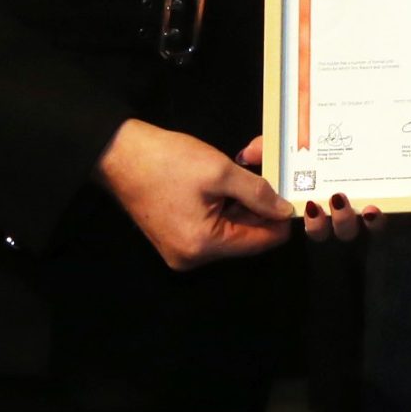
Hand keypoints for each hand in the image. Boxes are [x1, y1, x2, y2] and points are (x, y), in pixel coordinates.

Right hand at [99, 119, 289, 269]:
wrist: (118, 154)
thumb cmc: (167, 161)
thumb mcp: (220, 171)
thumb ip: (259, 193)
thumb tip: (285, 211)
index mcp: (204, 246)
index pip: (262, 242)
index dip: (281, 217)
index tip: (292, 190)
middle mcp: (193, 257)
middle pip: (247, 235)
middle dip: (261, 203)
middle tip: (265, 168)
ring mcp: (182, 249)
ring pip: (232, 227)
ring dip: (244, 200)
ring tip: (247, 164)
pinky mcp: (176, 236)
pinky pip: (214, 224)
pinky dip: (226, 203)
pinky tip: (227, 178)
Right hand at [235, 135, 410, 242]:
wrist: (381, 128)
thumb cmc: (324, 143)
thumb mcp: (298, 143)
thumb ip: (271, 147)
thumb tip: (247, 153)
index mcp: (328, 203)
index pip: (319, 226)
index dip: (317, 224)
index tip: (315, 204)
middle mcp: (354, 210)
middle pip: (346, 231)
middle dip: (341, 223)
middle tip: (339, 200)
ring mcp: (381, 207)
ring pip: (377, 226)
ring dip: (374, 221)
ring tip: (372, 206)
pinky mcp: (408, 200)